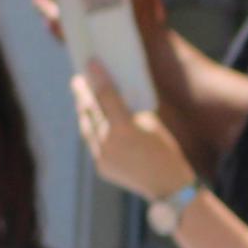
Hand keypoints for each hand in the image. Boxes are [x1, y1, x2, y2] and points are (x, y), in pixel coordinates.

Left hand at [71, 61, 193, 205]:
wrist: (167, 184)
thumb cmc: (165, 147)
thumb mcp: (151, 122)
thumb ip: (129, 109)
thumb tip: (113, 94)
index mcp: (124, 127)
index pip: (106, 96)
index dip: (98, 77)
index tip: (90, 62)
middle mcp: (108, 142)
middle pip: (90, 111)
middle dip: (84, 94)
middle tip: (80, 79)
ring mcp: (101, 157)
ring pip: (87, 128)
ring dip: (84, 112)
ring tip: (82, 98)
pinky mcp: (100, 167)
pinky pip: (92, 143)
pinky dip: (92, 130)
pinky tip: (91, 120)